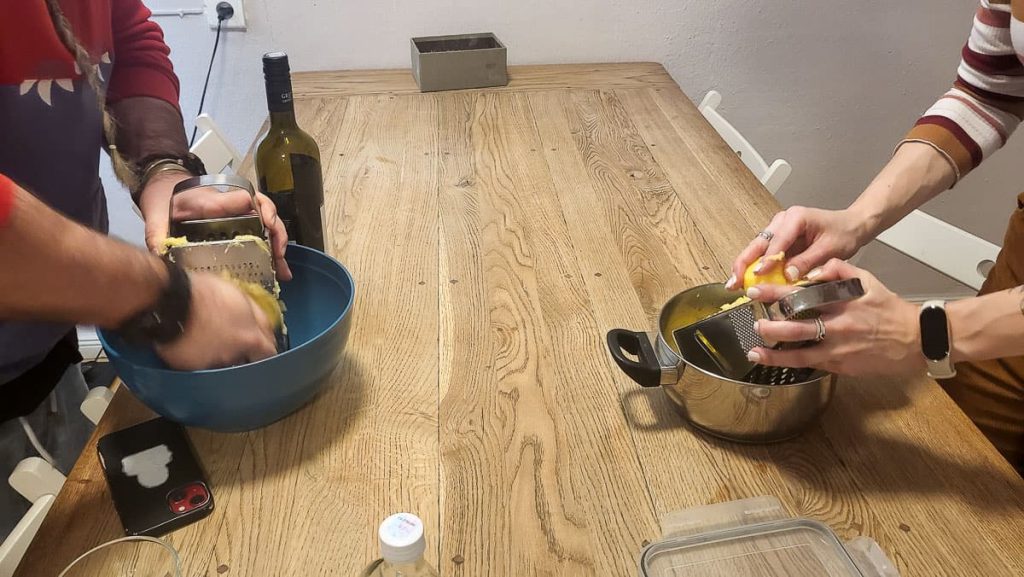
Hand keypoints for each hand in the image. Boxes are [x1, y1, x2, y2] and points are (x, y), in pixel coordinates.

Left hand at [138, 172, 292, 280]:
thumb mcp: (156, 216)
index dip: (261, 208)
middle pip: (265, 211)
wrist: (162, 189)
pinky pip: (261, 232)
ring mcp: (237, 213)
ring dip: (278, 245)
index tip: (267, 223)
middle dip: (277, 233)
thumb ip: (157, 234)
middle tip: (279, 255)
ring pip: (267, 224)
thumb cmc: (162, 199)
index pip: (244, 198)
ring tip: (282, 269)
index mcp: (213, 201)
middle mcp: (231, 205)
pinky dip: (271, 249)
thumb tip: (161, 254)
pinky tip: (276, 267)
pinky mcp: (238, 223)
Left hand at [155, 272, 277, 369]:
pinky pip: (234, 297)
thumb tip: (224, 366)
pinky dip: (230, 307)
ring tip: (233, 328)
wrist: (167, 298)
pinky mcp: (222, 282)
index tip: (257, 365)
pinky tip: (218, 311)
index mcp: (250, 338)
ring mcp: (237, 295)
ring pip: (251, 309)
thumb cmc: (183, 336)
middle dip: (261, 338)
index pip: (269, 352)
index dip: (264, 360)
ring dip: (247, 320)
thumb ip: (220, 366)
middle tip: (251, 346)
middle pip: (266, 327)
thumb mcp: (200, 365)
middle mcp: (250, 314)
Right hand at [727, 206, 868, 289]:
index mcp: (795, 218)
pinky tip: (746, 280)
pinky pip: (763, 254)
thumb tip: (788, 275)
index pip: (776, 241)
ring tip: (735, 284)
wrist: (851, 226)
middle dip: (743, 263)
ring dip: (745, 266)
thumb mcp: (830, 249)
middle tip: (734, 282)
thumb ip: (808, 261)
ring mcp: (778, 230)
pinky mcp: (779, 241)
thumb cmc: (843, 233)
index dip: (766, 259)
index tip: (758, 274)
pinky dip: (754, 267)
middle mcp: (782, 221)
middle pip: (758, 243)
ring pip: (756, 248)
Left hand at [745, 259, 923, 376]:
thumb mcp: (869, 282)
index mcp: (843, 302)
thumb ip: (842, 270)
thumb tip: (818, 265)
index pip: (803, 295)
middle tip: (752, 322)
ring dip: (775, 352)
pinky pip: (812, 365)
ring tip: (755, 350)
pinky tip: (774, 362)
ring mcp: (839, 349)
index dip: (776, 293)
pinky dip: (791, 363)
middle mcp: (838, 326)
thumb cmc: (891, 310)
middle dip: (770, 325)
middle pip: (796, 327)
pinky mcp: (841, 366)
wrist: (917, 340)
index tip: (757, 291)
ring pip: (800, 353)